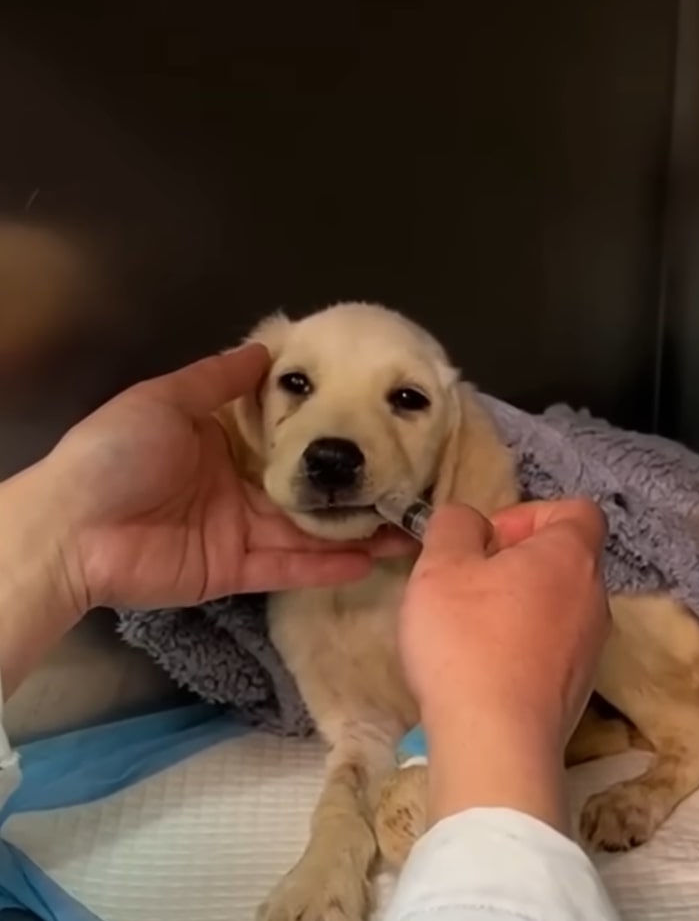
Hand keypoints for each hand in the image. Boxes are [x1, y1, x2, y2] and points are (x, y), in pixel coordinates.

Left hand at [34, 343, 408, 611]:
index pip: (286, 435)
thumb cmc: (117, 454)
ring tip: (405, 526)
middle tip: (403, 483)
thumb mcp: (165, 400)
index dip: (327, 432)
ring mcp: (239, 530)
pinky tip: (370, 559)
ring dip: (352, 529)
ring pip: (307, 530)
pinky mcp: (235, 570)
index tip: (373, 423)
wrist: (70, 531)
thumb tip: (266, 349)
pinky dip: (325, 567)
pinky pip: (288, 567)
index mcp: (221, 440)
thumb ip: (217, 379)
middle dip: (352, 487)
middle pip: (306, 486)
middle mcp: (237, 484)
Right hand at [399, 499, 609, 829]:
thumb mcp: (441, 566)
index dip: (530, 514)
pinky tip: (482, 670)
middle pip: (563, 560)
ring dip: (517, 607)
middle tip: (467, 585)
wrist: (497, 742)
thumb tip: (470, 522)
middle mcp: (595, 598)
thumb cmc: (468, 641)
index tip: (488, 541)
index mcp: (572, 556)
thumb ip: (455, 526)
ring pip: (557, 607)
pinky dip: (523, 648)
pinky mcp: (577, 690)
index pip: (576, 510)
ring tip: (468, 631)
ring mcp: (592, 649)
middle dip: (515, 563)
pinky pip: (553, 649)